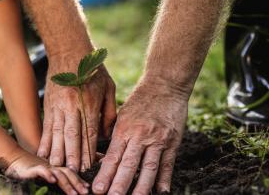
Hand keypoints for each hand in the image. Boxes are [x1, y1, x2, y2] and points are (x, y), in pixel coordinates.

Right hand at [5, 151, 89, 194]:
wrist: (14, 159)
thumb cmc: (29, 169)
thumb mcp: (45, 174)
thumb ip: (55, 178)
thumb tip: (64, 185)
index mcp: (55, 168)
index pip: (70, 173)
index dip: (79, 180)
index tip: (87, 188)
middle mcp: (52, 166)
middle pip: (68, 173)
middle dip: (77, 183)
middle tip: (85, 192)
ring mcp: (43, 167)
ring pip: (58, 173)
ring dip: (67, 183)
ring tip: (74, 193)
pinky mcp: (33, 168)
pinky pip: (41, 171)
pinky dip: (48, 175)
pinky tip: (53, 180)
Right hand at [37, 57, 116, 170]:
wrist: (69, 51)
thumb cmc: (93, 70)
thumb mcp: (108, 87)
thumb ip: (109, 111)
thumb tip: (106, 134)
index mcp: (90, 102)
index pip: (89, 131)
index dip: (88, 150)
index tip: (87, 165)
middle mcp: (73, 105)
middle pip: (72, 135)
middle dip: (72, 155)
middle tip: (72, 172)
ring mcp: (58, 105)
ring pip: (57, 132)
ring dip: (57, 151)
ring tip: (56, 167)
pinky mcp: (49, 104)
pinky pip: (47, 126)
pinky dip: (45, 140)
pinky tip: (43, 152)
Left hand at [92, 78, 187, 194]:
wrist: (165, 85)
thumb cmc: (139, 100)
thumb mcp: (122, 115)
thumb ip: (116, 136)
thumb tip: (106, 158)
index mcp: (124, 129)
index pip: (112, 157)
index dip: (105, 175)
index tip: (97, 189)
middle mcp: (140, 136)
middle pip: (129, 166)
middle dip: (119, 185)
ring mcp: (158, 140)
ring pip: (148, 169)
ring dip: (140, 188)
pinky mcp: (173, 142)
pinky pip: (167, 165)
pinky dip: (164, 180)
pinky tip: (159, 193)